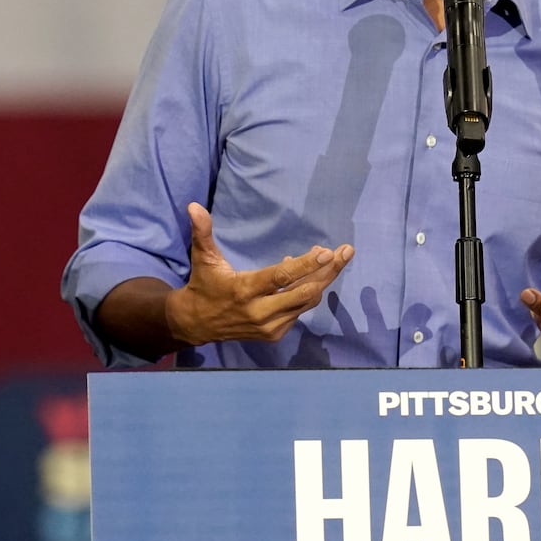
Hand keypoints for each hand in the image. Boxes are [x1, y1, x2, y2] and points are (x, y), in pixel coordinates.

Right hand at [166, 202, 353, 344]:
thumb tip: (194, 206)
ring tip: (334, 259)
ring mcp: (270, 326)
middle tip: (346, 251)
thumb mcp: (202, 257)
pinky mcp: (275, 334)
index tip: (328, 253)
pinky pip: (300, 310)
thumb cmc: (204, 284)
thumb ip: (202, 232)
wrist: (197, 323)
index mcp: (245, 290)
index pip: (282, 277)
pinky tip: (308, 276)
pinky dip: (306, 292)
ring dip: (322, 280)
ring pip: (306, 301)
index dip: (306, 265)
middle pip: (305, 291)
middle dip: (328, 272)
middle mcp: (260, 311)